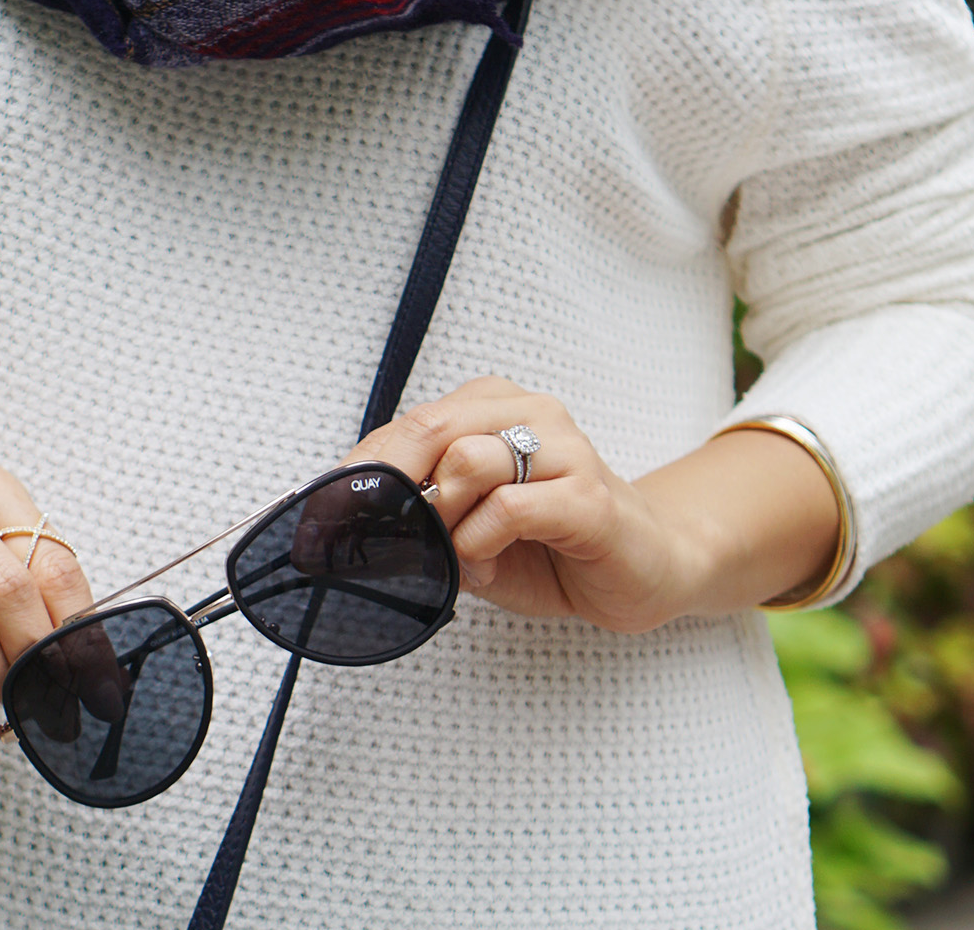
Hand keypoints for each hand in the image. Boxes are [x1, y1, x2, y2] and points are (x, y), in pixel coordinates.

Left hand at [352, 377, 710, 632]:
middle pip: (429, 428)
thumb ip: (428, 514)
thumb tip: (362, 525)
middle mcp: (530, 414)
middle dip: (390, 486)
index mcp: (495, 408)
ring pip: (466, 459)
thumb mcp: (474, 528)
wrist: (649, 566)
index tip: (323, 508)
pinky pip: (509, 506)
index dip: (361, 468)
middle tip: (378, 533)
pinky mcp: (588, 497)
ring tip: (457, 552)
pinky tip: (486, 561)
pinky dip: (480, 540)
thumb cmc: (557, 544)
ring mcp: (564, 450)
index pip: (409, 423)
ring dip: (443, 518)